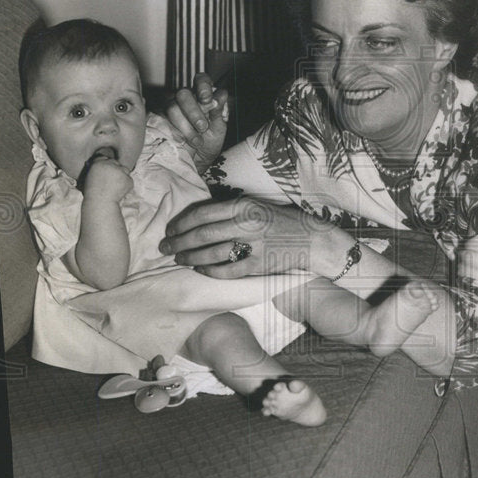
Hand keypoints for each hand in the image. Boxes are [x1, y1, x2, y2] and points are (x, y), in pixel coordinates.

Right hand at [83, 157, 133, 201]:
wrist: (100, 203)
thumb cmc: (92, 194)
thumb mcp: (90, 178)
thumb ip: (97, 170)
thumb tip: (104, 168)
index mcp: (98, 163)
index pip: (105, 158)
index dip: (106, 165)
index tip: (107, 171)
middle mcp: (110, 164)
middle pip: (116, 163)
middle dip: (116, 170)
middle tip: (113, 181)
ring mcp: (120, 171)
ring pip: (125, 170)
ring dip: (122, 176)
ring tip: (115, 188)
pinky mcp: (128, 179)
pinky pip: (129, 180)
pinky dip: (127, 185)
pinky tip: (119, 192)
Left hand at [159, 196, 338, 278]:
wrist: (313, 241)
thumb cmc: (284, 222)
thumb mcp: (258, 206)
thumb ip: (232, 210)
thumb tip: (201, 219)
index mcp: (243, 206)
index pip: (203, 213)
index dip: (182, 223)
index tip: (171, 230)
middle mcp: (245, 224)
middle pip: (201, 235)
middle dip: (178, 242)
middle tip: (165, 248)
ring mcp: (251, 245)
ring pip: (210, 253)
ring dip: (190, 258)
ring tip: (179, 259)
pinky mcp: (257, 265)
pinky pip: (226, 270)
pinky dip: (209, 271)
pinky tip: (201, 270)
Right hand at [166, 72, 228, 171]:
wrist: (196, 163)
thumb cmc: (208, 144)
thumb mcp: (218, 130)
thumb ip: (218, 113)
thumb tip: (220, 95)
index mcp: (203, 97)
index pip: (201, 80)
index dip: (203, 85)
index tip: (207, 98)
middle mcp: (186, 100)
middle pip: (183, 93)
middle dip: (194, 110)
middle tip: (202, 127)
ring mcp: (170, 110)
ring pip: (172, 107)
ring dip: (186, 125)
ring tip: (197, 141)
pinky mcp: (159, 121)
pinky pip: (160, 120)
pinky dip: (173, 131)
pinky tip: (182, 141)